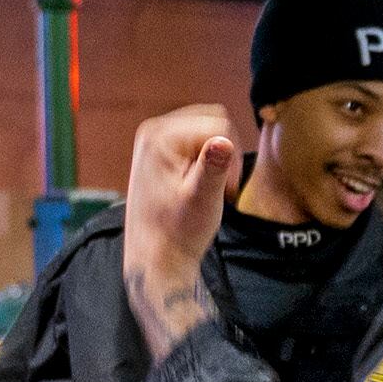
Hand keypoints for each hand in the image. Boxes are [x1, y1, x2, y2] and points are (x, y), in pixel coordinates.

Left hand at [122, 105, 235, 359]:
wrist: (156, 259)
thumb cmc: (178, 234)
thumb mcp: (202, 200)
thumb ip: (213, 168)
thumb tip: (224, 141)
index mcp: (159, 137)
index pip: (218, 125)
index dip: (230, 158)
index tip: (226, 190)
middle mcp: (152, 131)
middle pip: (213, 122)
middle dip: (223, 155)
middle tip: (219, 189)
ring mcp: (153, 141)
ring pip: (207, 132)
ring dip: (215, 161)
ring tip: (207, 190)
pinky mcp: (158, 151)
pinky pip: (196, 144)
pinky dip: (204, 163)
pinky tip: (197, 188)